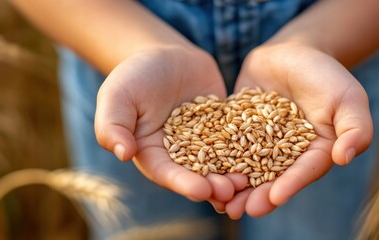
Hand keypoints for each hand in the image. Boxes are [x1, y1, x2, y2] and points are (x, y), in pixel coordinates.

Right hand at [94, 46, 246, 204]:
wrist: (166, 55)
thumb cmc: (134, 75)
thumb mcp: (117, 95)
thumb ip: (113, 125)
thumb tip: (122, 154)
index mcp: (152, 154)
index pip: (167, 173)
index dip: (183, 183)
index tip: (200, 191)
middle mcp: (180, 155)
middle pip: (197, 175)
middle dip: (213, 185)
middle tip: (230, 191)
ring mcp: (204, 143)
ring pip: (221, 164)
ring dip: (234, 176)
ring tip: (249, 182)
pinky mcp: (225, 130)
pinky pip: (239, 140)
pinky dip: (250, 150)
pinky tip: (266, 156)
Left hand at [224, 43, 372, 218]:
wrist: (293, 52)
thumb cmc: (327, 75)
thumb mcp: (349, 97)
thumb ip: (355, 127)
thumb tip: (345, 157)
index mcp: (316, 153)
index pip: (304, 171)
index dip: (291, 184)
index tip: (275, 197)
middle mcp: (287, 155)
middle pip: (272, 178)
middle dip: (257, 196)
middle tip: (240, 210)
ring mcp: (260, 144)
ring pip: (247, 169)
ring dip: (234, 187)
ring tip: (219, 202)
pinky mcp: (238, 131)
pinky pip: (225, 146)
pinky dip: (215, 160)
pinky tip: (200, 173)